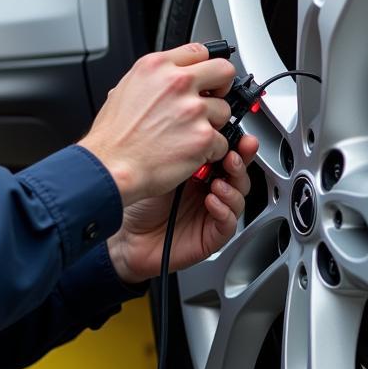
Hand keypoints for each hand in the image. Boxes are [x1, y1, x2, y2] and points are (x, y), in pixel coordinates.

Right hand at [78, 43, 234, 204]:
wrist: (111, 166)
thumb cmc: (113, 136)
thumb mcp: (123, 89)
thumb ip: (153, 79)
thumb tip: (168, 78)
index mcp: (156, 66)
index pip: (199, 51)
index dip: (204, 66)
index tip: (205, 77)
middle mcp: (177, 82)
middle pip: (223, 70)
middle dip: (222, 87)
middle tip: (213, 100)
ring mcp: (192, 109)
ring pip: (224, 110)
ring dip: (212, 124)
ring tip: (189, 135)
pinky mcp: (202, 136)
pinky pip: (222, 141)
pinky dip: (210, 151)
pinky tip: (189, 153)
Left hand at [107, 134, 258, 283]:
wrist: (126, 236)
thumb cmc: (139, 202)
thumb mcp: (163, 170)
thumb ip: (186, 154)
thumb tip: (202, 132)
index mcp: (200, 173)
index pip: (227, 157)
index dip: (238, 148)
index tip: (241, 138)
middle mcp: (208, 192)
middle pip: (238, 176)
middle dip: (240, 164)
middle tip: (232, 156)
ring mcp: (211, 214)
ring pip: (239, 199)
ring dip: (232, 188)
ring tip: (218, 181)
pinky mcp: (211, 236)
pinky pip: (228, 223)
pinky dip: (223, 210)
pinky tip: (211, 201)